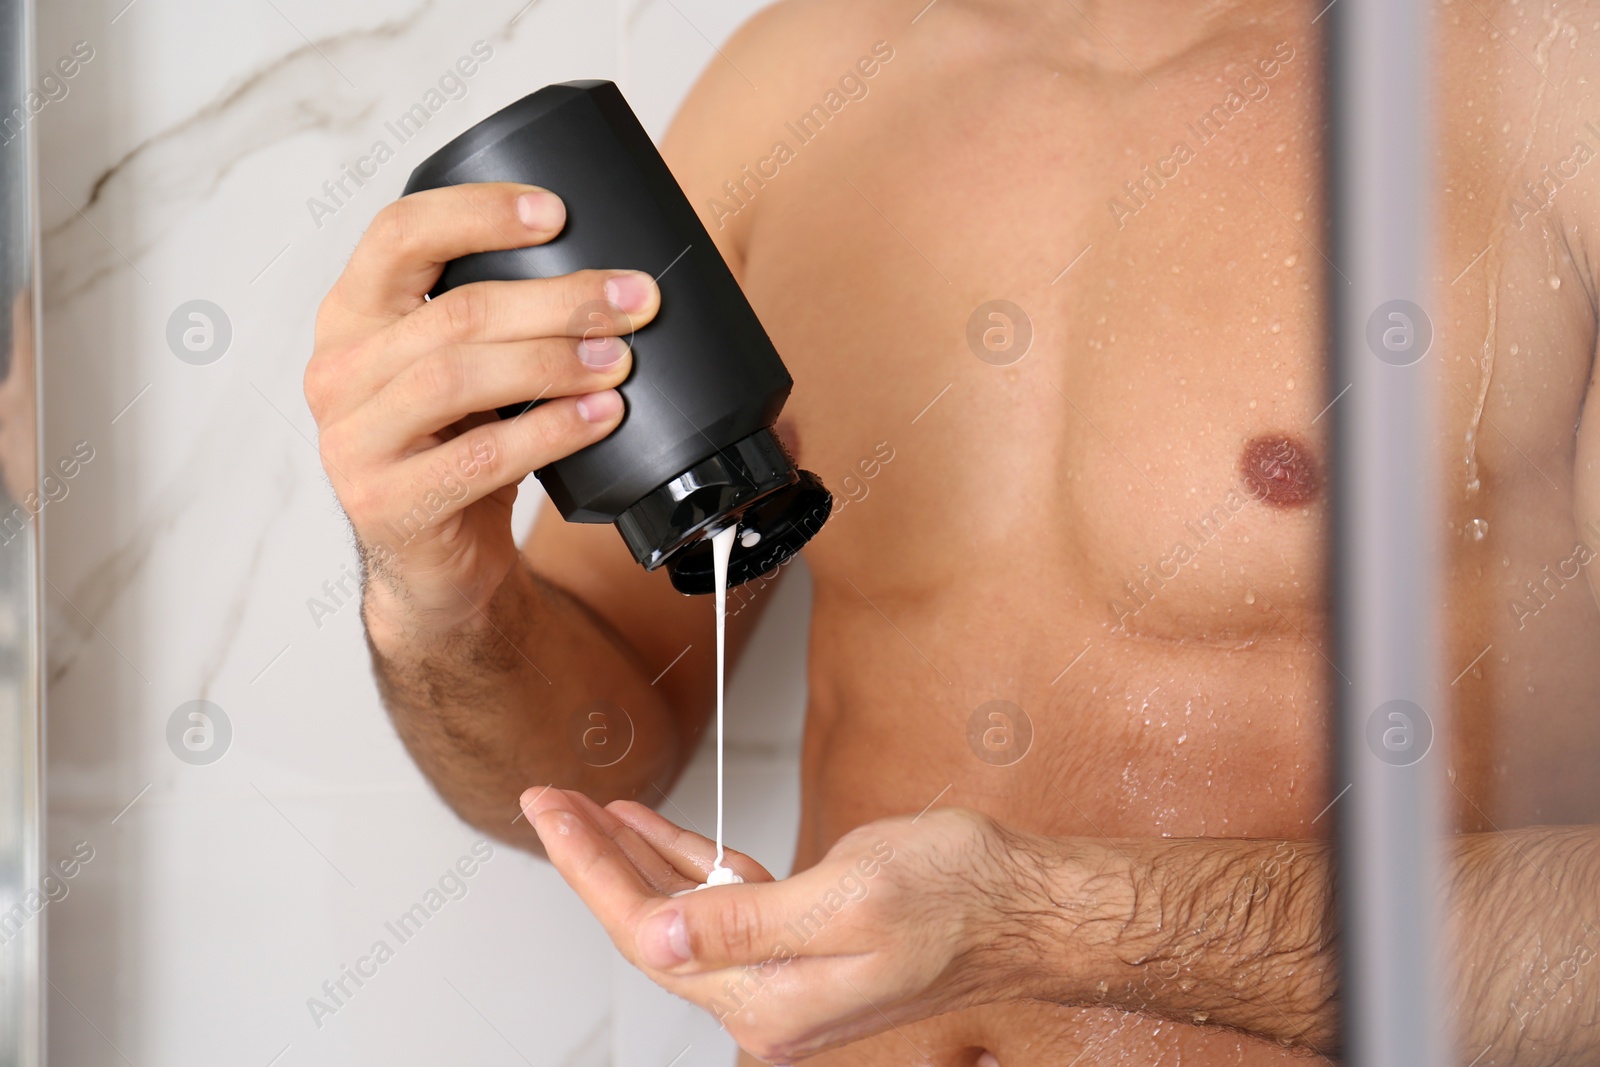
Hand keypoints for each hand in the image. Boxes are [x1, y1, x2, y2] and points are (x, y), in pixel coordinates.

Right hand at [303, 183, 659, 645]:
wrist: (436, 565)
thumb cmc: (458, 448)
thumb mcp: (462, 370)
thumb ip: (497, 318)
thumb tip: (609, 275)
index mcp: (353, 315)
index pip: (399, 234)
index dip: (478, 212)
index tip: (557, 212)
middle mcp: (339, 370)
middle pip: (455, 313)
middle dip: (558, 300)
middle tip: (631, 301)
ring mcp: (354, 440)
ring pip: (460, 377)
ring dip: (555, 362)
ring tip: (620, 361)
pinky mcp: (388, 503)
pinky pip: (480, 456)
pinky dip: (552, 430)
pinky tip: (600, 417)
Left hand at [521, 787, 1038, 1062]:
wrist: (1024, 904)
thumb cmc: (959, 898)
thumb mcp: (847, 898)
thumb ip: (744, 922)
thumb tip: (659, 934)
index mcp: (770, 1000)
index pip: (649, 933)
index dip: (590, 868)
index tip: (551, 810)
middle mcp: (768, 999)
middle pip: (653, 926)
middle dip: (595, 860)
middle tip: (547, 800)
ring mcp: (784, 973)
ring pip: (681, 912)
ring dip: (633, 859)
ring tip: (585, 810)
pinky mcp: (802, 940)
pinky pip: (723, 900)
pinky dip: (686, 860)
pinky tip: (654, 830)